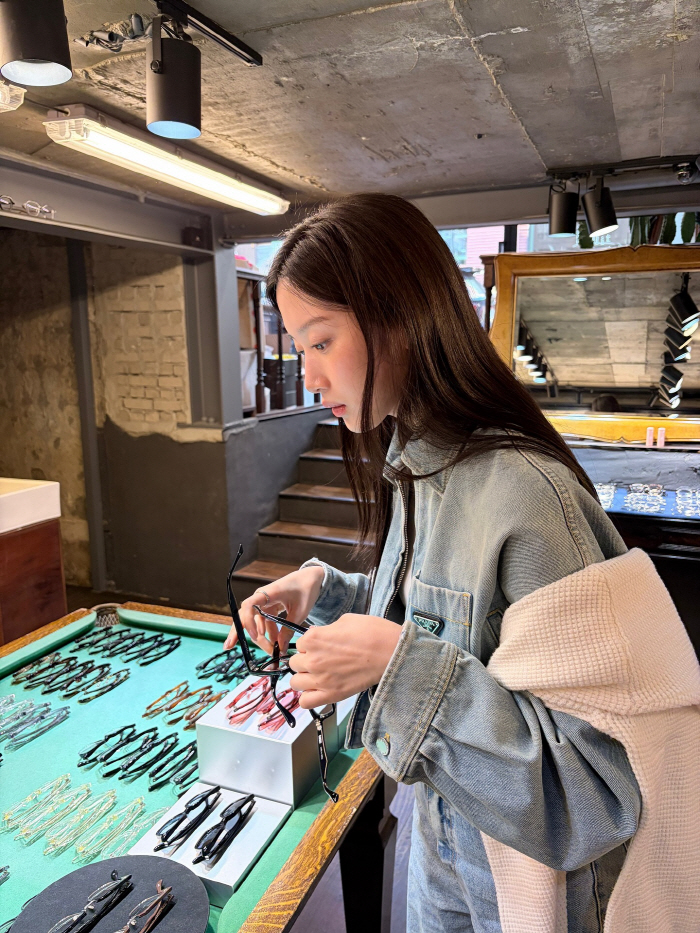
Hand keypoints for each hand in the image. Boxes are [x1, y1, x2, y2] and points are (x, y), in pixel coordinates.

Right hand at [223, 565, 324, 654]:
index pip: (249, 605)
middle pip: (247, 617)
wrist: (311, 578)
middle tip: (255, 651)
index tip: (256, 636)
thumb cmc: (305, 589)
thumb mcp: (300, 611)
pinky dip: (268, 633)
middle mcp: (261, 598)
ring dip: (262, 638)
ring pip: (256, 623)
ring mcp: (264, 603)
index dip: (248, 621)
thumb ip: (289, 630)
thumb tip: (281, 649)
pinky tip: (274, 644)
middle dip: (248, 635)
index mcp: (268, 594)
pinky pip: (264, 623)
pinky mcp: (268, 608)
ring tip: (272, 652)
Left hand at [288, 613, 402, 708]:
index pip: (299, 644)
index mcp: (314, 638)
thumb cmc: (372, 632)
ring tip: (318, 676)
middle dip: (305, 661)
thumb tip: (317, 635)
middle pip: (294, 663)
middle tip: (321, 660)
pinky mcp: (331, 695)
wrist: (391, 651)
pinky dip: (308, 697)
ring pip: (295, 683)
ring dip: (304, 678)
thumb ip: (325, 630)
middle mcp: (312, 659)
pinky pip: (305, 702)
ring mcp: (320, 679)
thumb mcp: (345, 620)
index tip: (321, 646)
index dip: (310, 645)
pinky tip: (319, 690)